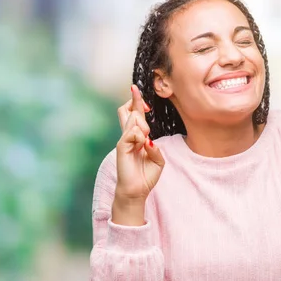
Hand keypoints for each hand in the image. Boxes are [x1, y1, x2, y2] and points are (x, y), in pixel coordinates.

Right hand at [115, 85, 164, 202]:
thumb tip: (149, 139)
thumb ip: (156, 148)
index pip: (135, 115)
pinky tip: (143, 145)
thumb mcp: (158, 160)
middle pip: (127, 111)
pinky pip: (131, 133)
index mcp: (138, 138)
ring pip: (132, 119)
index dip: (137, 102)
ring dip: (143, 125)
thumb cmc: (146, 176)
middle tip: (137, 95)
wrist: (137, 190)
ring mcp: (124, 140)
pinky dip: (140, 136)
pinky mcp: (121, 146)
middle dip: (135, 101)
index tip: (137, 89)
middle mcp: (129, 136)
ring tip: (146, 140)